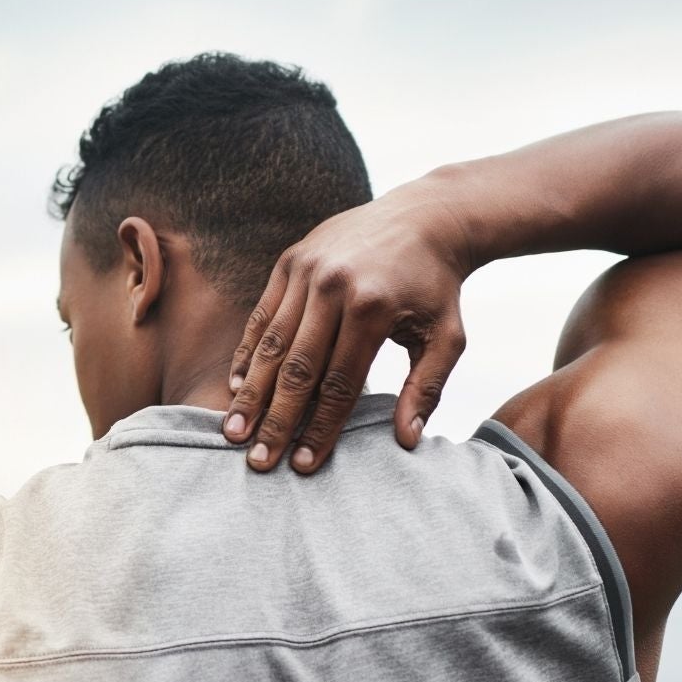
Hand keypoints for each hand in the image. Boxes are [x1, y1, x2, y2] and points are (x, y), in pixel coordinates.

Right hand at [224, 184, 473, 471]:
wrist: (424, 217)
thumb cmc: (436, 287)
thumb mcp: (447, 337)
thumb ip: (427, 388)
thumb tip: (406, 439)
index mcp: (372, 307)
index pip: (340, 383)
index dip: (320, 428)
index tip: (304, 464)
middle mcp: (334, 286)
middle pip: (298, 368)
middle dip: (276, 420)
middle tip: (258, 461)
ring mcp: (307, 270)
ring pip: (272, 343)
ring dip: (251, 393)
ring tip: (234, 432)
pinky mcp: (290, 261)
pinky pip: (263, 315)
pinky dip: (248, 352)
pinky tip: (237, 386)